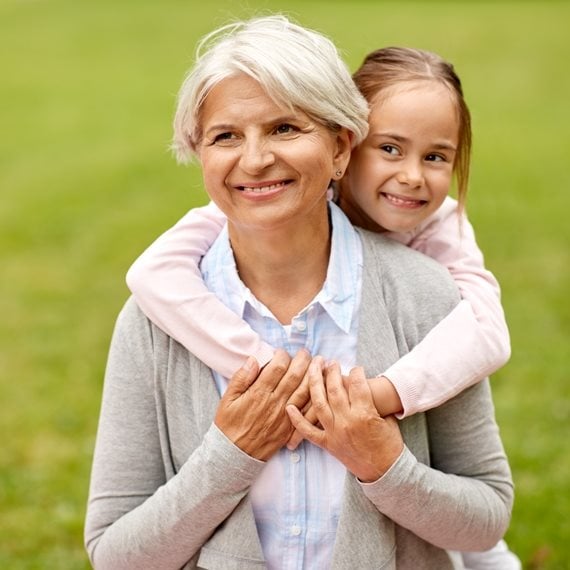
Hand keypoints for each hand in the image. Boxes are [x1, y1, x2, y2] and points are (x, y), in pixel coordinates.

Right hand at [215, 349, 310, 460]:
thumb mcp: (227, 399)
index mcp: (259, 393)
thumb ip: (241, 377)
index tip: (281, 353)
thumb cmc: (229, 424)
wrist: (234, 454)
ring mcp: (285, 416)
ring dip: (315, 375)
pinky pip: (309, 412)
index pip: (277, 367)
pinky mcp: (291, 428)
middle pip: (295, 376)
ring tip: (320, 363)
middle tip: (305, 353)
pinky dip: (318, 400)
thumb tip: (254, 359)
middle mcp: (275, 403)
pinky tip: (323, 390)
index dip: (282, 356)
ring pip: (305, 391)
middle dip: (303, 360)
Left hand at [286, 358, 403, 481]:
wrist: (386, 472)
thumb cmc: (390, 443)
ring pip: (319, 403)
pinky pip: (309, 431)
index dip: (356, 371)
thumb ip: (371, 400)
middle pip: (335, 389)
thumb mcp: (386, 417)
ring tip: (314, 369)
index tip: (355, 367)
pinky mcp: (328, 444)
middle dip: (332, 371)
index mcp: (365, 413)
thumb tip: (358, 383)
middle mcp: (347, 421)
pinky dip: (297, 420)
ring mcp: (335, 433)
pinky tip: (289, 407)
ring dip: (314, 383)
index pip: (357, 383)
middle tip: (332, 362)